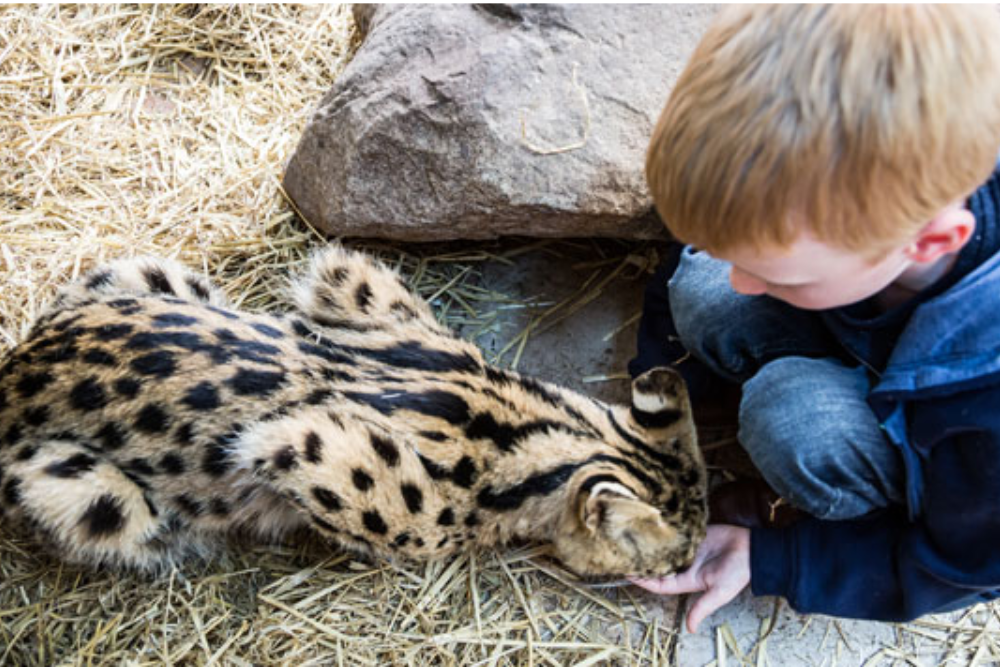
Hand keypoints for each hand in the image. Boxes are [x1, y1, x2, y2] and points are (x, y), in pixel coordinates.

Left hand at [629, 525, 750, 632]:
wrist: (753, 549)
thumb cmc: (738, 572)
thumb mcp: (719, 592)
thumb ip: (703, 608)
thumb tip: (690, 629)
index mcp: (688, 580)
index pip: (660, 583)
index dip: (644, 579)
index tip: (627, 573)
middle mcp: (685, 565)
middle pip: (658, 564)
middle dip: (642, 561)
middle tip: (624, 553)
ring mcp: (688, 549)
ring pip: (664, 548)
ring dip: (651, 545)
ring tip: (632, 538)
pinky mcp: (694, 534)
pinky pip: (675, 533)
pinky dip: (665, 531)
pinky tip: (651, 525)